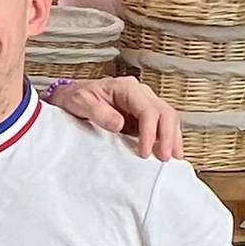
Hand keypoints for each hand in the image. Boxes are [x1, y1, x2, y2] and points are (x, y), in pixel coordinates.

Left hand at [48, 74, 184, 159]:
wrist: (71, 97)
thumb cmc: (76, 97)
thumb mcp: (81, 102)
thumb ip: (99, 112)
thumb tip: (119, 124)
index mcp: (126, 88)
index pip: (147, 110)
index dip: (149, 132)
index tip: (144, 152)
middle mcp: (140, 94)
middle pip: (164, 112)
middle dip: (167, 136)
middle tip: (164, 157)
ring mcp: (143, 104)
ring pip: (168, 118)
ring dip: (172, 138)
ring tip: (173, 157)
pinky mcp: (143, 116)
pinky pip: (161, 125)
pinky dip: (167, 138)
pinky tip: (169, 151)